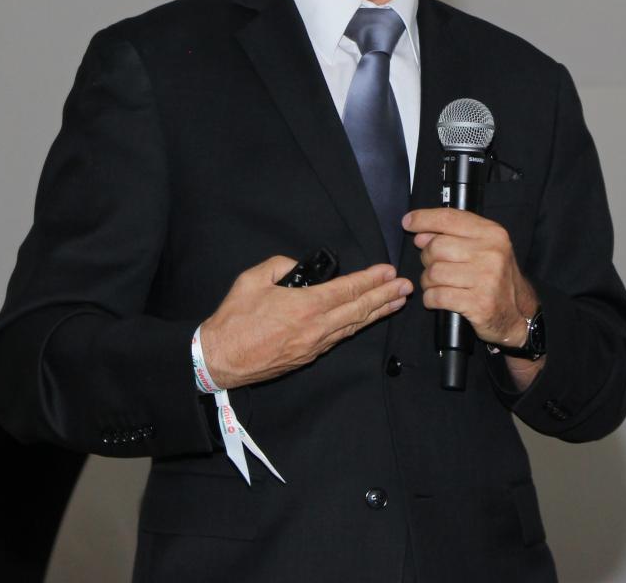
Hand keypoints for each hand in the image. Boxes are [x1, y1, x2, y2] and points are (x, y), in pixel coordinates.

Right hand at [198, 256, 411, 389]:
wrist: (220, 358)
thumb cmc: (233, 321)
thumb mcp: (252, 280)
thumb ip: (280, 265)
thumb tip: (296, 265)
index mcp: (305, 306)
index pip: (347, 290)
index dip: (370, 280)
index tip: (387, 272)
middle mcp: (315, 328)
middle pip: (358, 309)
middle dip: (385, 296)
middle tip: (405, 287)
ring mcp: (314, 345)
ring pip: (353, 326)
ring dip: (377, 313)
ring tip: (396, 302)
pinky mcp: (308, 356)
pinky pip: (339, 338)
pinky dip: (357, 326)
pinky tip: (366, 320)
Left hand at [402, 207, 537, 348]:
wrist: (516, 313)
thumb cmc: (495, 278)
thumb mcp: (483, 249)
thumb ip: (454, 237)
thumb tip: (421, 235)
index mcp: (493, 234)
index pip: (450, 219)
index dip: (424, 219)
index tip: (408, 222)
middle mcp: (492, 253)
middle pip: (437, 247)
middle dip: (427, 258)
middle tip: (434, 267)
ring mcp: (486, 279)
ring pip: (434, 273)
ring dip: (428, 281)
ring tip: (437, 285)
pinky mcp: (478, 304)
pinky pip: (437, 296)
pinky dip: (431, 299)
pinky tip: (437, 299)